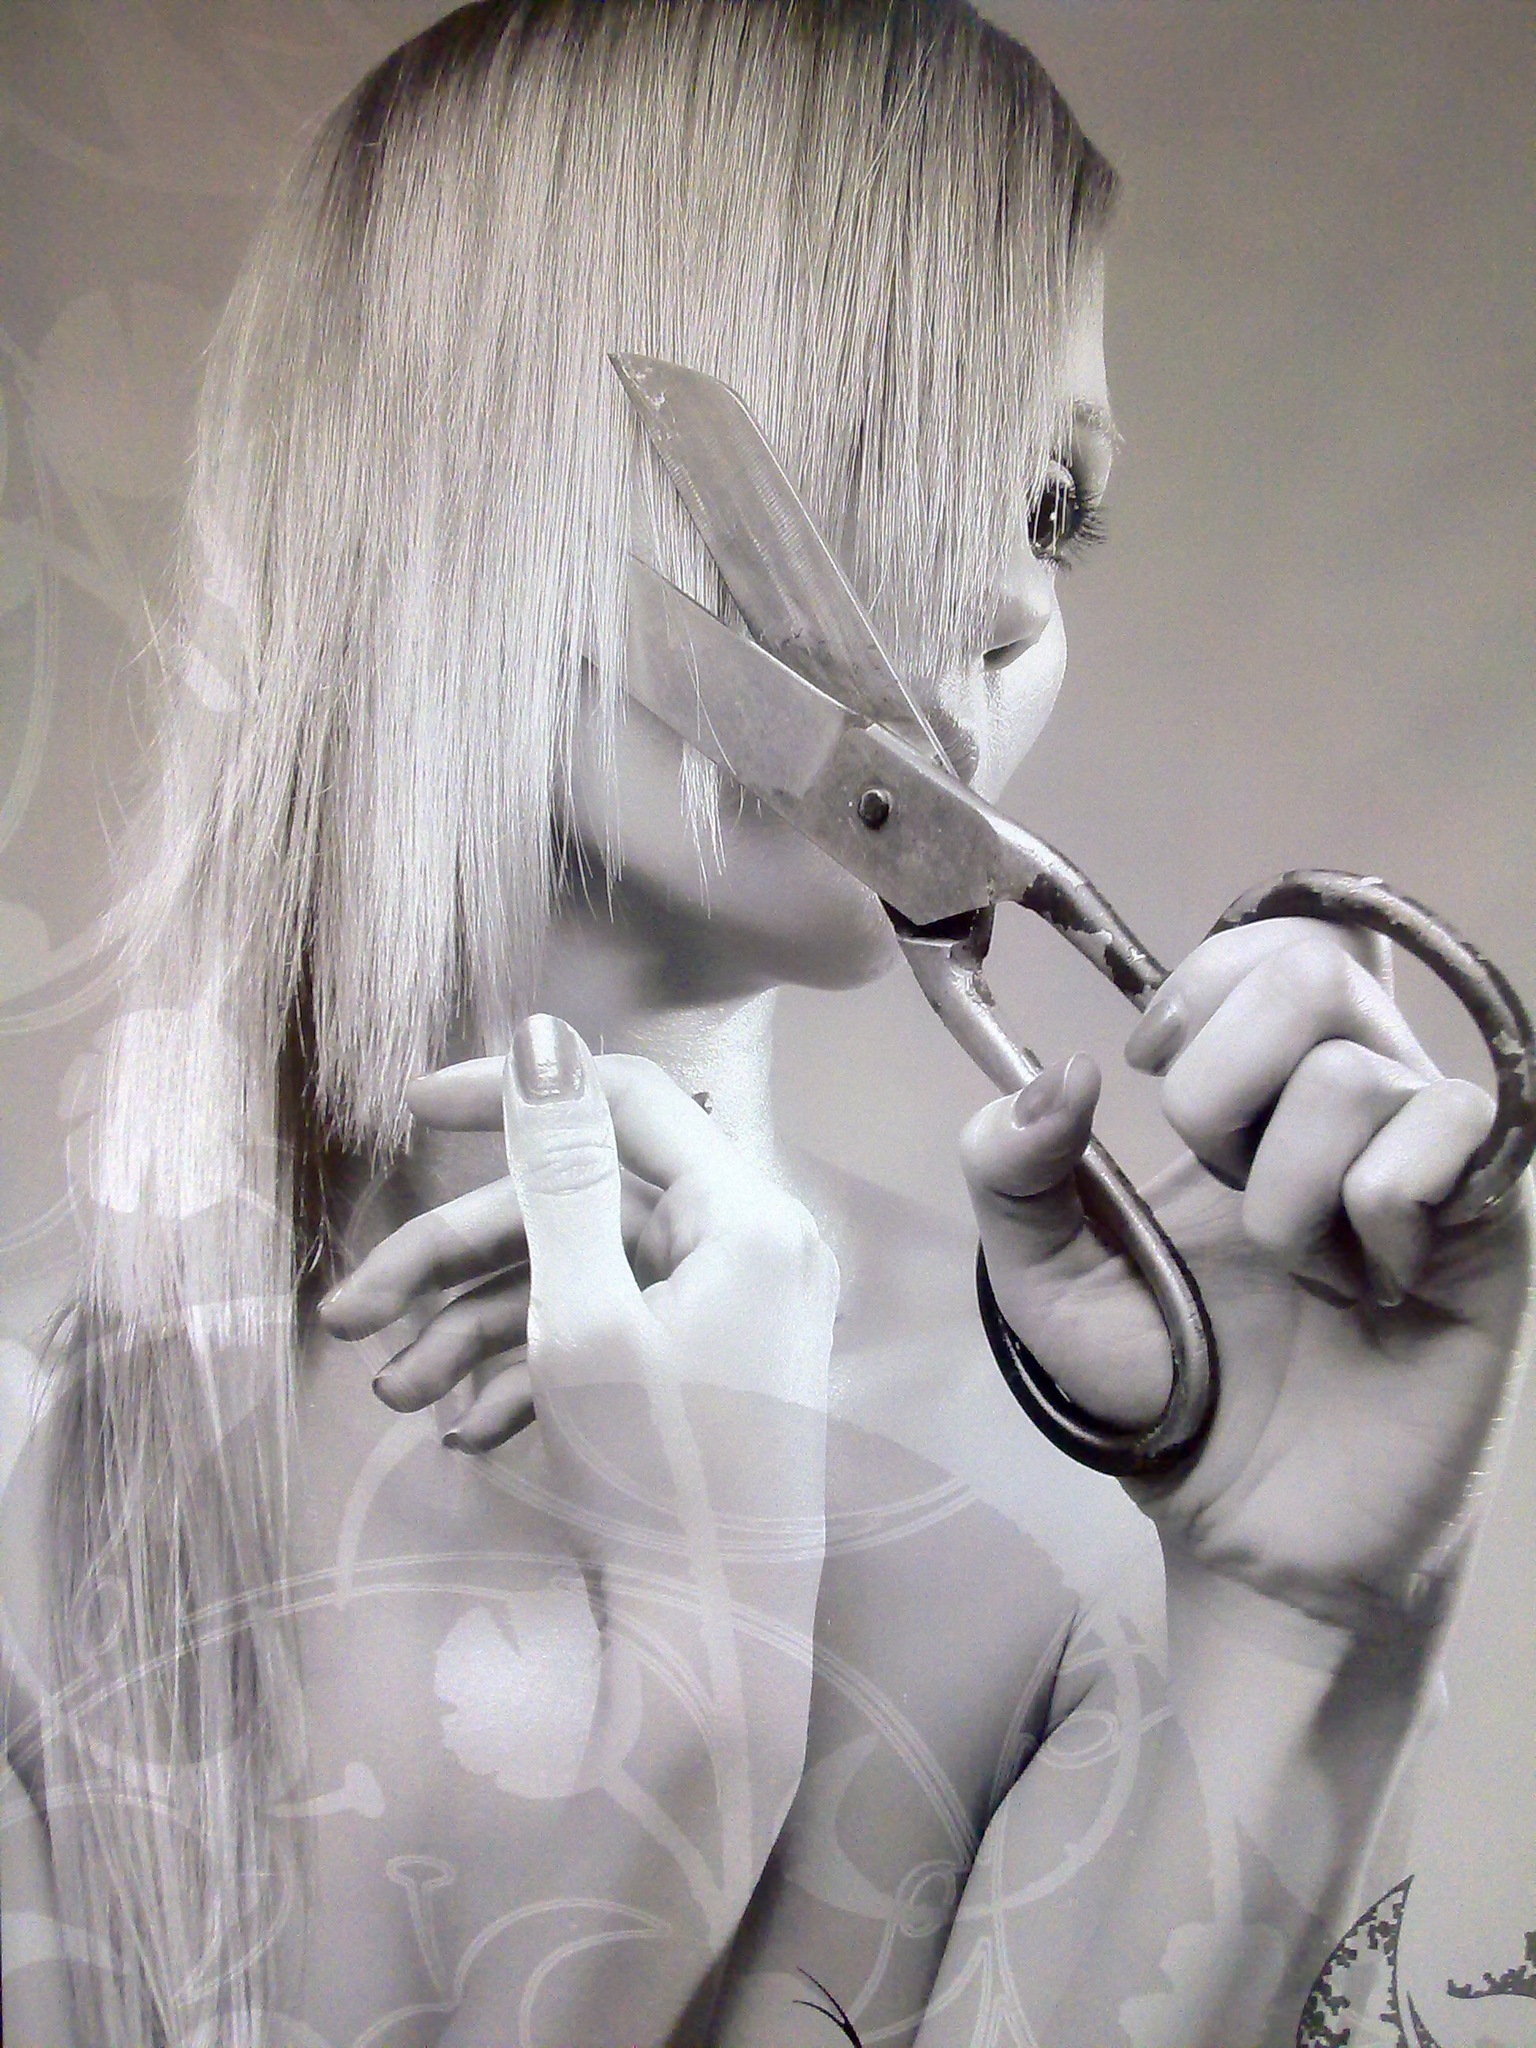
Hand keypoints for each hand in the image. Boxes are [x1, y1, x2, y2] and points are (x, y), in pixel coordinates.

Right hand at [320, 1017, 836, 1456]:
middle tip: (352, 1312)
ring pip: (578, 1283)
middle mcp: (746, 1250)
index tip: (408, 1112)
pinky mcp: (700, 1375)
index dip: (511, 1092)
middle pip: (578, 1210)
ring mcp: (725, 1317)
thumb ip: (561, 1172)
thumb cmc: (660, 1478)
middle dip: (455, 1263)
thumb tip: (546, 1039)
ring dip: (475, 1331)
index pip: (621, 1100)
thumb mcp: (584, 1315)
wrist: (713, 1654)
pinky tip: (467, 1432)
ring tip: (391, 1394)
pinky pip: (605, 1341)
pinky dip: (532, 1374)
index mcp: (744, 1215)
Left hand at [962, 919, 1532, 1627]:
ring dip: (1281, 1192)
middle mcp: (1353, 1094)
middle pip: (1313, 965)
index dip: (1200, 985)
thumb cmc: (1165, 1387)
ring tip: (1296, 1270)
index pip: (1270, 938)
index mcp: (1256, 1088)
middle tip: (1218, 1182)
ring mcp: (1430, 1151)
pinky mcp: (1493, 1217)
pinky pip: (1444, 1131)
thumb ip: (1010, 1168)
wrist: (1250, 1522)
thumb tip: (1063, 1070)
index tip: (1154, 1068)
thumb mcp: (1043, 1277)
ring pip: (1354, 1070)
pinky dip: (1370, 1213)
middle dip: (1222, 1083)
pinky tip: (1370, 1287)